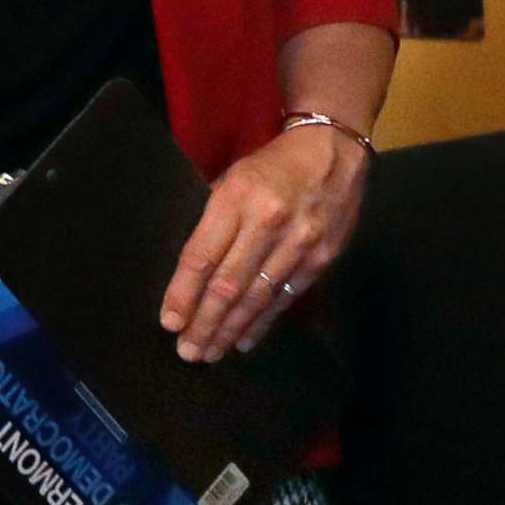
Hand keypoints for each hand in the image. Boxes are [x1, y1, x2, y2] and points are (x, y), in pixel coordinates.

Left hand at [159, 125, 368, 360]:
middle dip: (205, 323)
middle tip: (188, 351)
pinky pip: (285, 297)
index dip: (183, 293)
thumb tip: (192, 275)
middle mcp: (267, 223)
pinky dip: (262, 323)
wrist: (334, 151)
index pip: (202, 256)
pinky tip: (244, 341)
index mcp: (237, 199)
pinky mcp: (321, 257)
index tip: (170, 322)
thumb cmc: (272, 166)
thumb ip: (214, 223)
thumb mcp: (233, 179)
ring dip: (230, 330)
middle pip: (228, 284)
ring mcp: (298, 243)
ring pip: (257, 297)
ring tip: (210, 353)